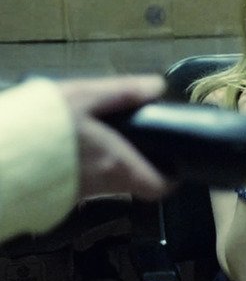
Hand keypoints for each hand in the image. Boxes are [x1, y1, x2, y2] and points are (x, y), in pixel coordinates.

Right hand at [59, 75, 174, 200]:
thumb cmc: (39, 125)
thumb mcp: (84, 97)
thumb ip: (122, 93)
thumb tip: (156, 86)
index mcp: (118, 165)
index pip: (160, 188)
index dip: (170, 175)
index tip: (171, 160)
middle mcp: (102, 186)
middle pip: (134, 182)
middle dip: (138, 161)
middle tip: (135, 137)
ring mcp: (78, 193)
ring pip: (107, 181)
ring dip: (108, 161)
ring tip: (100, 134)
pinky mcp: (56, 194)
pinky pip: (81, 182)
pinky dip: (83, 166)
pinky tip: (71, 146)